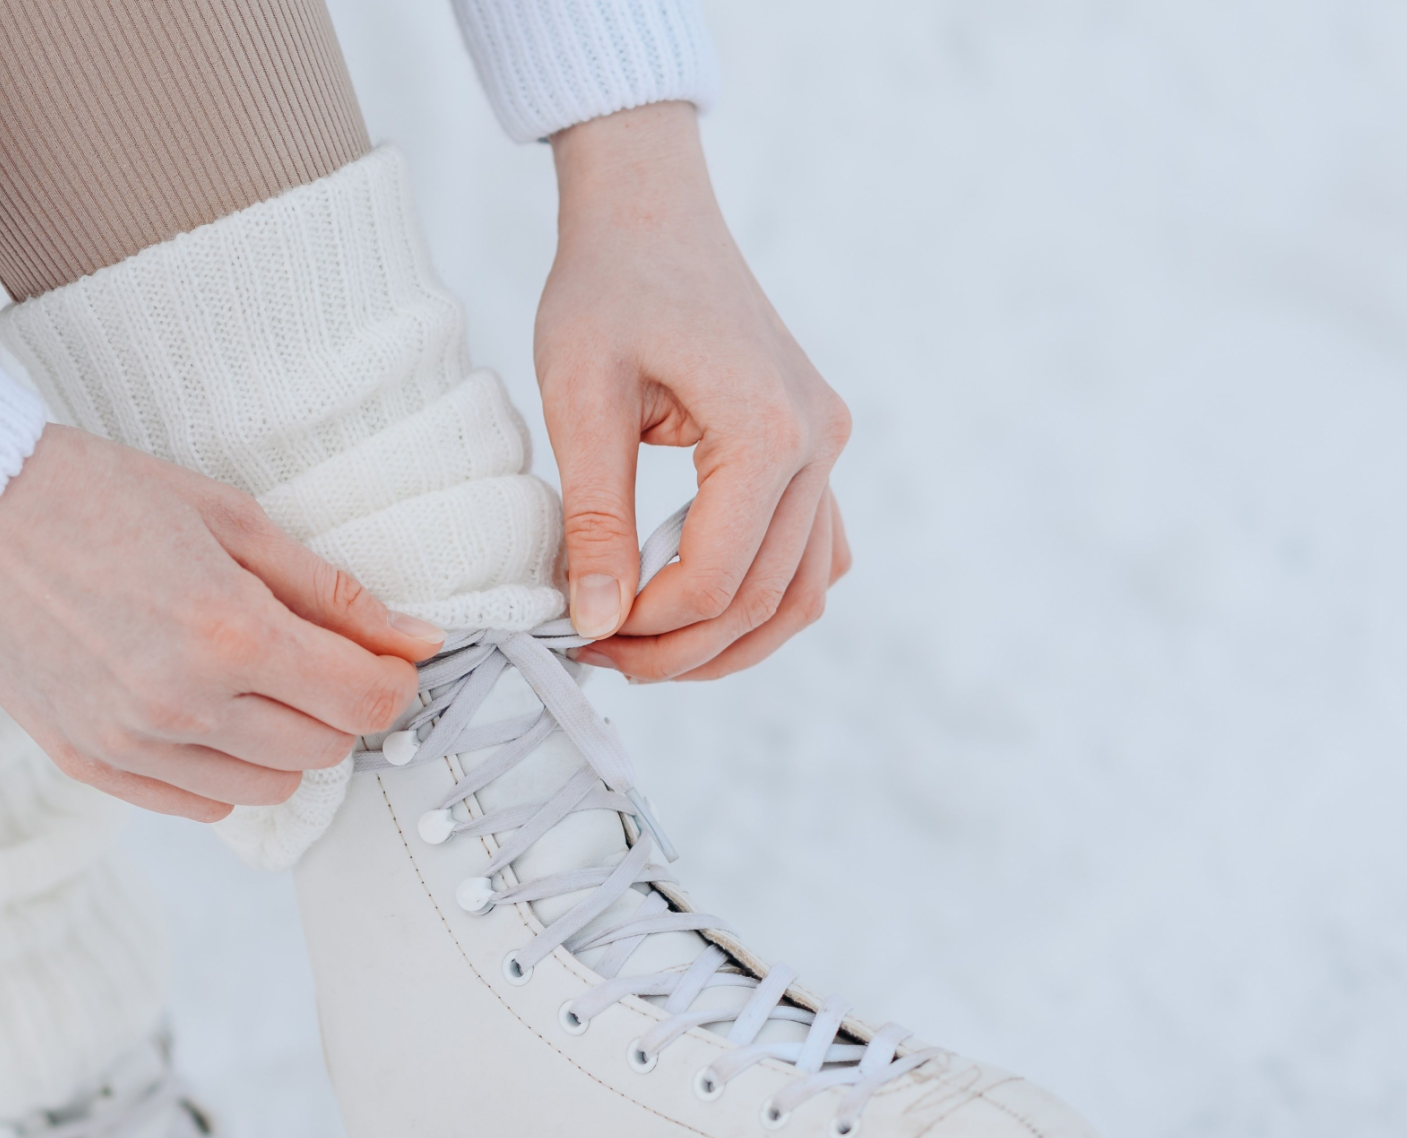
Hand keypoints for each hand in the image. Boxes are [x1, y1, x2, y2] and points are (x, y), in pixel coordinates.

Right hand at [0, 426, 441, 820]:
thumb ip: (331, 591)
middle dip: (339, 706)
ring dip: (283, 742)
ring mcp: (131, 744)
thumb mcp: (231, 518)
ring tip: (251, 679)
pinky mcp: (87, 762)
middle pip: (324, 750)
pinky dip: (221, 769)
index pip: (364, 703)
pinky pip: (197, 802)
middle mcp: (183, 704)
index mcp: (230, 633)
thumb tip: (420, 640)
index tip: (386, 658)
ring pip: (267, 787)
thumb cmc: (98, 493)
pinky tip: (203, 711)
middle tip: (314, 655)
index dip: (393, 682)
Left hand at [537, 102, 853, 681]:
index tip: (582, 636)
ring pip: (802, 591)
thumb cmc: (608, 286)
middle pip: (764, 598)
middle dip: (681, 648)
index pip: (717, 577)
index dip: (648, 628)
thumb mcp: (578, 395)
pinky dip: (763, 598)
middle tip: (602, 657)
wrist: (653, 211)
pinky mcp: (815, 448)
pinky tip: (694, 605)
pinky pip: (812, 555)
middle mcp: (818, 441)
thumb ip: (592, 514)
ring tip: (645, 650)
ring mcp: (827, 445)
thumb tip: (595, 620)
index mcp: (768, 427)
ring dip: (730, 640)